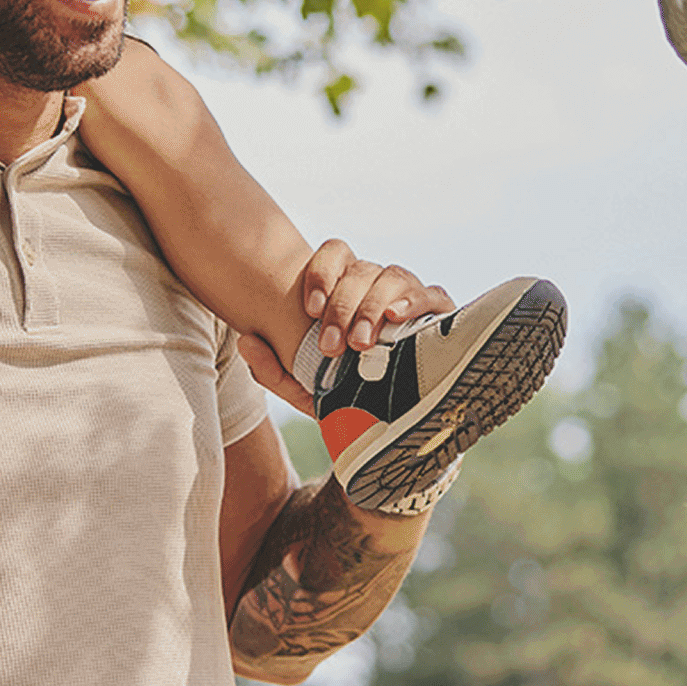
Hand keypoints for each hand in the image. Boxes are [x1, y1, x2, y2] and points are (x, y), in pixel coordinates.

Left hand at [241, 239, 453, 413]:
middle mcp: (378, 286)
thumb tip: (246, 341)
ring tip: (361, 343)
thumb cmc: (346, 401)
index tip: (309, 309)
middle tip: (332, 344)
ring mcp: (410, 297)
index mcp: (346, 291)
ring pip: (393, 275)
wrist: (391, 430)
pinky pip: (432, 293)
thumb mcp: (303, 391)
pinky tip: (397, 319)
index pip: (334, 255)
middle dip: (343, 305)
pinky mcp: (440, 315)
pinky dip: (414, 300)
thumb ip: (271, 370)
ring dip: (372, 306)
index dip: (321, 274)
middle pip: (360, 269)